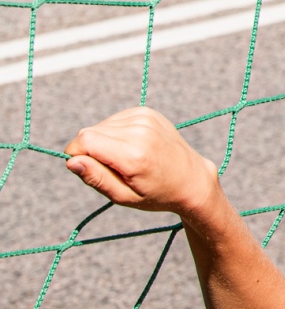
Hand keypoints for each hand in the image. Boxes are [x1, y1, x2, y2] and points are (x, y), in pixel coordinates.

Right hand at [66, 107, 221, 219]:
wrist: (190, 178)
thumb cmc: (156, 193)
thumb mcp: (123, 196)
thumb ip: (95, 178)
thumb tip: (71, 160)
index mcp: (134, 154)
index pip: (85, 140)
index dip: (76, 155)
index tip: (86, 169)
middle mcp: (140, 131)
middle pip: (90, 132)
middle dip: (90, 151)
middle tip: (113, 169)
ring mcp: (146, 118)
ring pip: (100, 126)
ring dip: (103, 142)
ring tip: (125, 159)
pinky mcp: (147, 112)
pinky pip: (114, 120)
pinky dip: (115, 134)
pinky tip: (131, 147)